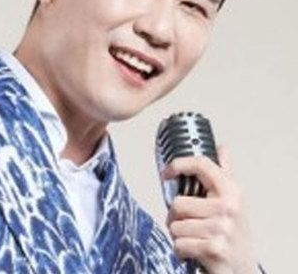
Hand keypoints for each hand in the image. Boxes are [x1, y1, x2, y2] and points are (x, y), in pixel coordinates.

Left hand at [163, 145, 258, 273]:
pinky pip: (179, 244)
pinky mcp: (214, 248)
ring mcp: (222, 228)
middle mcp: (228, 207)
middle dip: (176, 218)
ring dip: (179, 236)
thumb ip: (224, 173)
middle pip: (177, 202)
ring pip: (174, 225)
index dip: (179, 164)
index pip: (202, 164)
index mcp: (232, 191)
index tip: (166, 173)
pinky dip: (182, 251)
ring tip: (195, 239)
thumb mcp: (233, 201)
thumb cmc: (234, 234)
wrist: (243, 269)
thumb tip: (222, 147)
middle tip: (191, 226)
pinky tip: (195, 252)